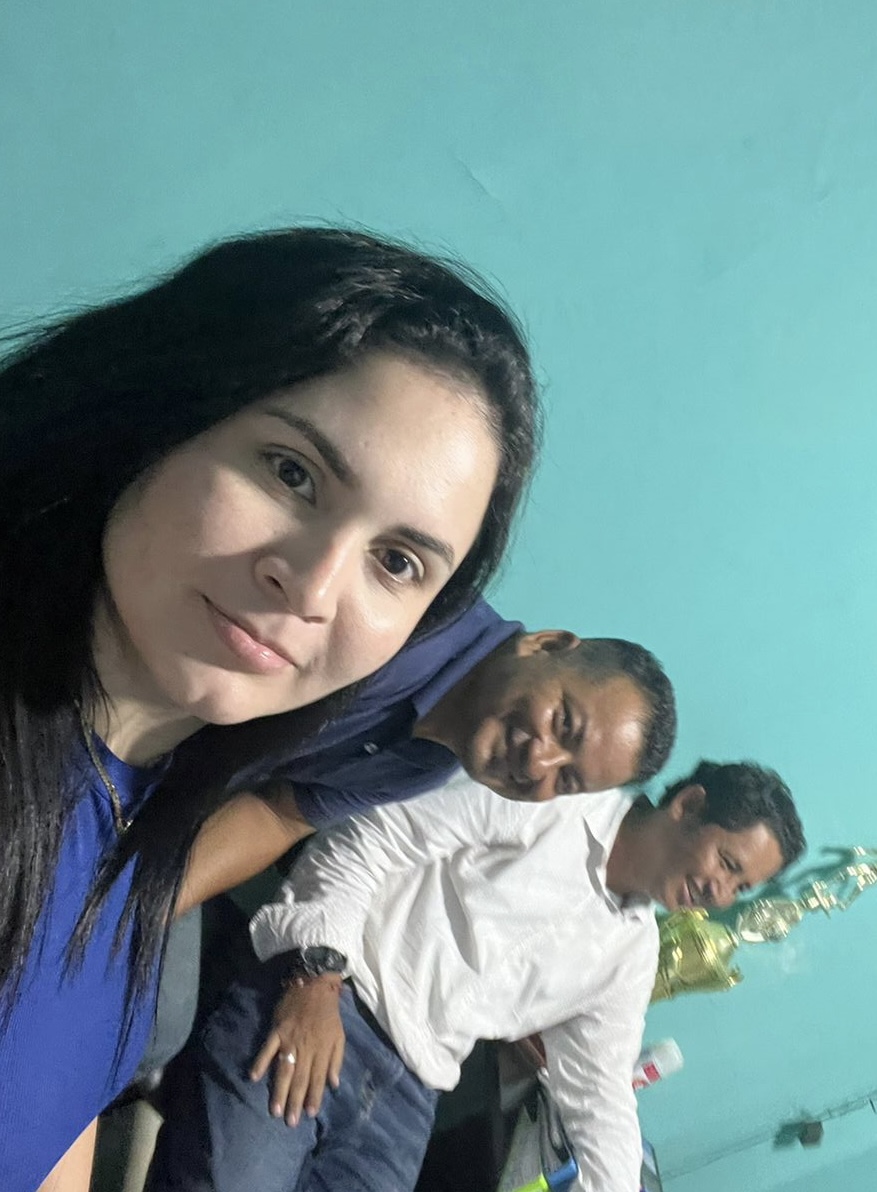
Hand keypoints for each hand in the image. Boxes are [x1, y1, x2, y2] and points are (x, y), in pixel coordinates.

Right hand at [249, 974, 344, 1125]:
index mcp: (323, 1049)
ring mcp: (290, 1039)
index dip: (315, 1096)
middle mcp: (306, 1047)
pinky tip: (253, 1077)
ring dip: (279, 1090)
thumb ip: (336, 1060)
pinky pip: (267, 1048)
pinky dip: (260, 1061)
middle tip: (290, 1122)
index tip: (310, 1114)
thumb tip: (334, 1084)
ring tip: (274, 1109)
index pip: (318, 1078)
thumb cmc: (328, 1012)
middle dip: (295, 1101)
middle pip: (301, 1078)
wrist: (315, 983)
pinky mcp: (278, 1030)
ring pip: (284, 1068)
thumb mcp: (340, 1035)